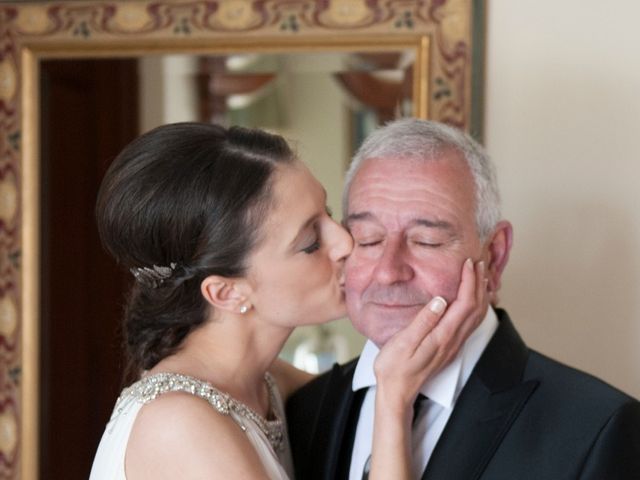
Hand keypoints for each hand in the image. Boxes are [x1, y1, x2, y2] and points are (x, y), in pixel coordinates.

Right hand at [373, 258, 487, 413]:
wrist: (397, 392)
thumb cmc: (394, 368)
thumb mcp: (403, 343)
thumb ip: (423, 321)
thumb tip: (440, 301)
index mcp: (442, 336)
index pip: (464, 303)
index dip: (469, 281)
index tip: (468, 263)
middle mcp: (453, 340)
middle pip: (476, 308)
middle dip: (479, 283)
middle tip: (478, 263)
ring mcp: (452, 345)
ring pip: (476, 316)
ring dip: (480, 294)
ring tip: (479, 276)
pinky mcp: (449, 347)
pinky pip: (470, 323)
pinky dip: (475, 306)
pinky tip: (470, 300)